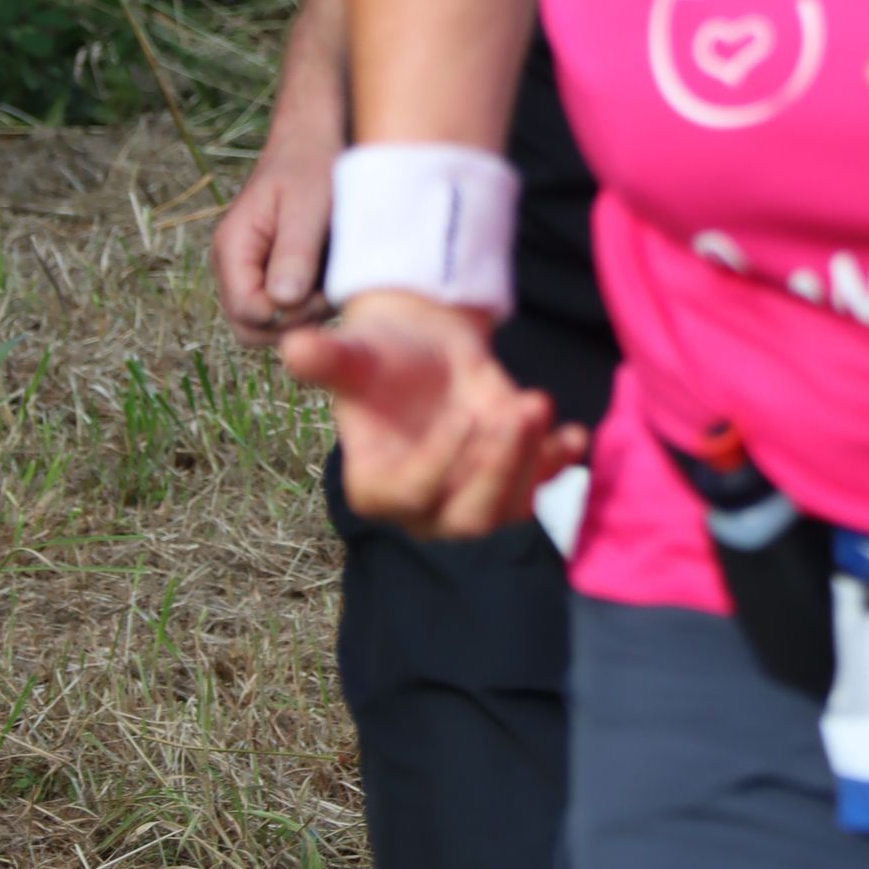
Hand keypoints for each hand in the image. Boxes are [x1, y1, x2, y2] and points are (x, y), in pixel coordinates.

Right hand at [212, 127, 336, 343]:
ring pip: (273, 321)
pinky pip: (288, 306)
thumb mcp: (307, 206)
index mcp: (233, 248)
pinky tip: (333, 272)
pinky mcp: (276, 271)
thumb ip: (294, 253)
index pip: (247, 314)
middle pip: (252, 327)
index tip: (319, 292)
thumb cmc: (311, 163)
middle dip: (293, 321)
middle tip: (328, 293)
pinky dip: (313, 300)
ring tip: (334, 276)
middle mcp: (236, 266)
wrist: (316, 137)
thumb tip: (282, 303)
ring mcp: (254, 270)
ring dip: (307, 312)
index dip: (286, 315)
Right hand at [280, 293, 588, 536]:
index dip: (441, 463)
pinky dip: (557, 467)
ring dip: (531, 464)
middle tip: (518, 411)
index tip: (466, 417)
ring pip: (508, 512)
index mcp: (376, 486)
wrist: (425, 349)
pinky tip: (574, 437)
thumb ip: (329, 361)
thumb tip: (294, 348)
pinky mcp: (508, 481)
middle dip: (498, 468)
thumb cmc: (382, 355)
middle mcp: (424, 509)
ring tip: (536, 403)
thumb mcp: (356, 353)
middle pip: (467, 519)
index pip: (412, 495)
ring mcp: (469, 500)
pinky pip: (538, 490)